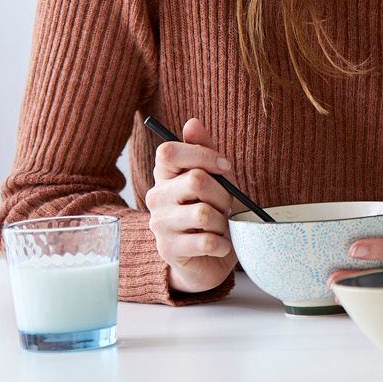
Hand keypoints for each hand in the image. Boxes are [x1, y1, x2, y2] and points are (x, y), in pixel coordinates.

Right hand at [145, 117, 237, 294]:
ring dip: (223, 222)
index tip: (224, 167)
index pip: (169, 151)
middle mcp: (155, 197)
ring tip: (222, 227)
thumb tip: (193, 122)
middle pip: (196, 180)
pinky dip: (223, 244)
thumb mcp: (217, 179)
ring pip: (203, 214)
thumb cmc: (214, 212)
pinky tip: (221, 245)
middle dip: (223, 194)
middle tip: (227, 206)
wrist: (209, 259)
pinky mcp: (168, 250)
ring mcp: (159, 224)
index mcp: (165, 175)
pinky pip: (206, 242)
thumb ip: (205, 151)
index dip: (202, 155)